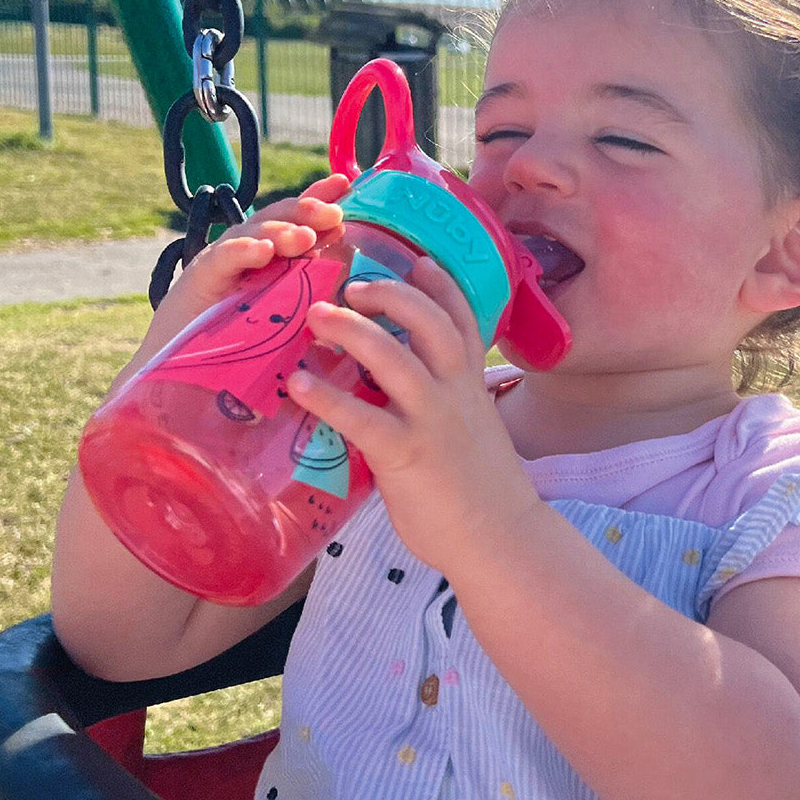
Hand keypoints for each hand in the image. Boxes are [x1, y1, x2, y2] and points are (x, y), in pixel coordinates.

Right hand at [140, 173, 349, 362]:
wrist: (188, 373)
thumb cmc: (244, 346)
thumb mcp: (290, 316)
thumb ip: (316, 290)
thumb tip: (349, 264)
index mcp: (273, 256)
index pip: (298, 220)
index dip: (319, 199)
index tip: (346, 184)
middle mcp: (249, 251)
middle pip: (278, 218)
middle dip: (306, 210)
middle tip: (333, 213)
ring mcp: (224, 261)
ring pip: (253, 233)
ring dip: (281, 231)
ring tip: (304, 237)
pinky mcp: (200, 279)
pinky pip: (223, 259)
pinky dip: (243, 252)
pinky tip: (262, 252)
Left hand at [285, 258, 541, 578]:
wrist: (500, 539)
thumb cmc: (481, 492)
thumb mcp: (473, 431)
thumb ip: (443, 405)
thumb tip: (398, 395)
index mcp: (471, 386)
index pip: (462, 320)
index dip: (440, 285)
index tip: (417, 260)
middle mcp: (454, 394)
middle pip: (430, 323)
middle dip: (392, 295)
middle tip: (353, 285)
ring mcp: (432, 421)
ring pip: (395, 358)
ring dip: (353, 331)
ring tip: (315, 315)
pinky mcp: (407, 455)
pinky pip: (363, 419)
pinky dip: (328, 398)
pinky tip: (299, 385)